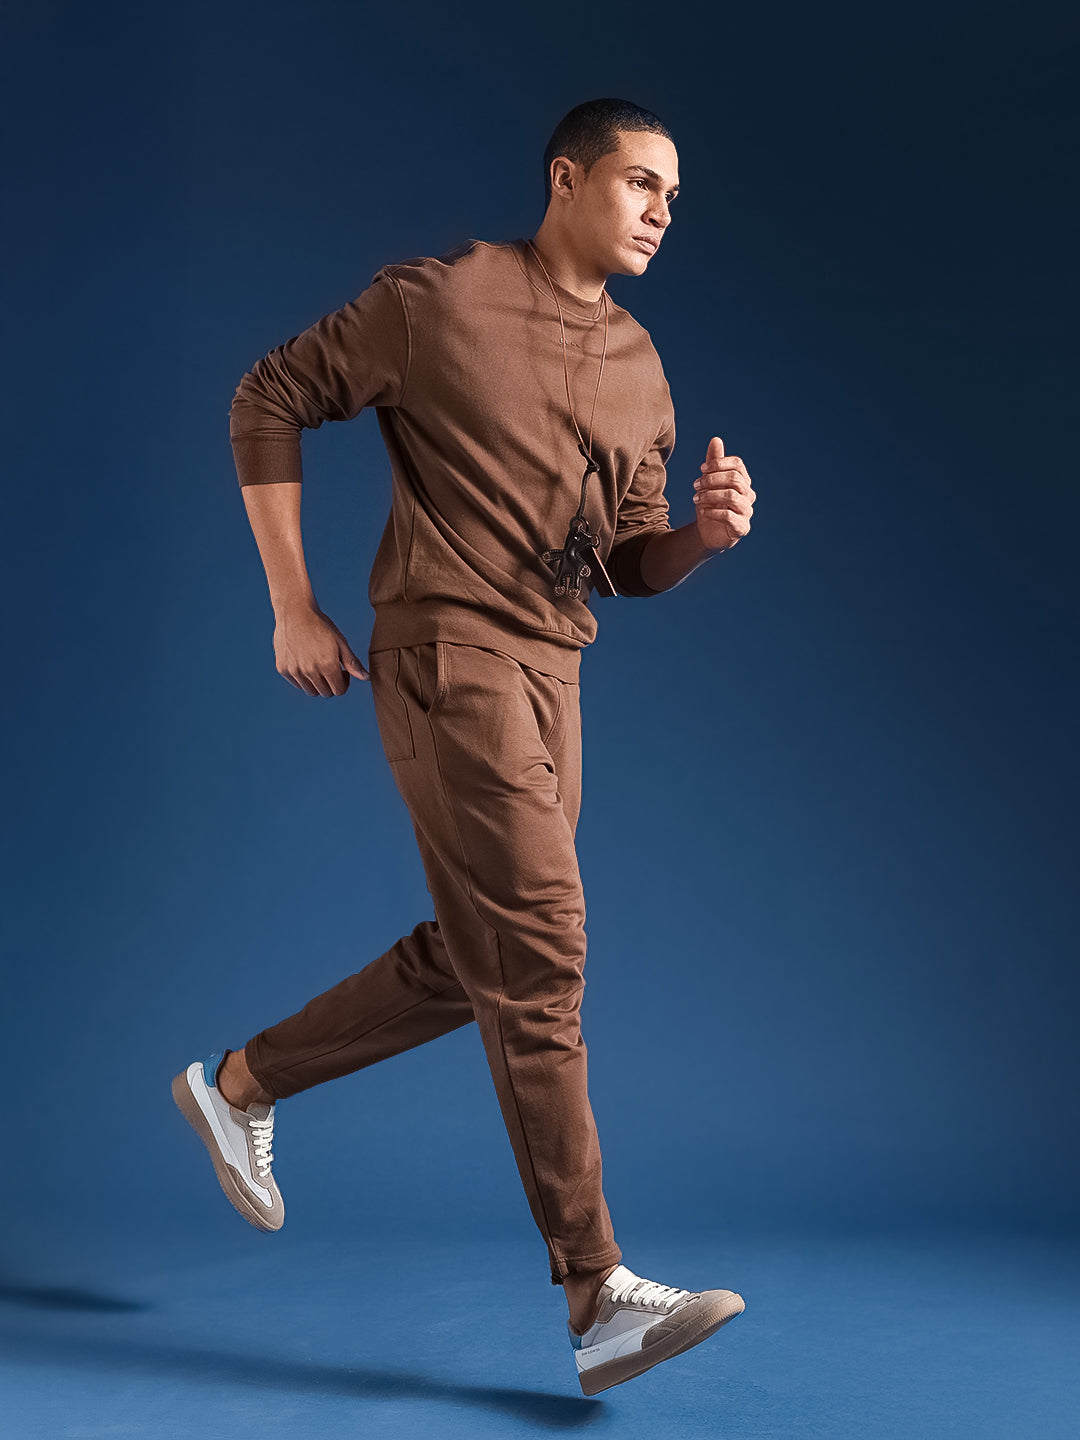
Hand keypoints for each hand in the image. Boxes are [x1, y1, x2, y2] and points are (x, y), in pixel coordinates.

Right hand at [272, 602, 368, 695]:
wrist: (295, 612)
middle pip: (326, 693)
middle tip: (330, 668)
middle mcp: (310, 671)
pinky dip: (303, 678)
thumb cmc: (320, 625)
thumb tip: (366, 678)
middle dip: (331, 684)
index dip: (344, 683)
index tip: (343, 672)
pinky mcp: (283, 669)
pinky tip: (305, 662)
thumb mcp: (340, 642)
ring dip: (317, 683)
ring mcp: (295, 671)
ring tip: (318, 666)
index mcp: (327, 665)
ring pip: (311, 691)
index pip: (339, 691)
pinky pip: (297, 684)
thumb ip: (352, 662)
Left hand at [692, 436, 754, 550]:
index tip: (702, 468)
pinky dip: (713, 512)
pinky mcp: (741, 528)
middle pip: (734, 479)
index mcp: (743, 481)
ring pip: (731, 496)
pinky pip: (729, 516)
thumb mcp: (708, 482)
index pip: (738, 464)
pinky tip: (703, 512)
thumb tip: (716, 439)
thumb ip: (714, 462)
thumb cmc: (710, 504)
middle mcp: (748, 495)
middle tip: (695, 485)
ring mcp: (746, 512)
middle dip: (711, 480)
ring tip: (696, 499)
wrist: (707, 532)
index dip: (719, 463)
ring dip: (710, 495)